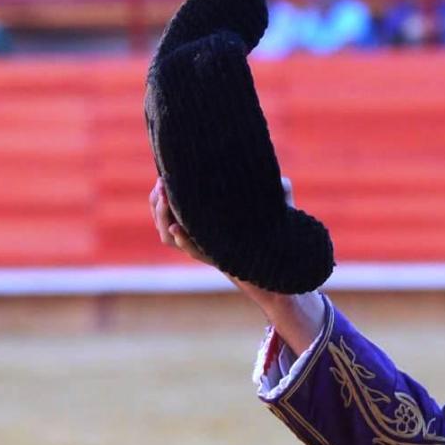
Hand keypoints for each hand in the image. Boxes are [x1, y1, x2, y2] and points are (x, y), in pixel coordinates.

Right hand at [151, 176, 324, 350]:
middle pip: (162, 221)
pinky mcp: (217, 258)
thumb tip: (281, 176)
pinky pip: (192, 251)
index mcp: (206, 224)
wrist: (288, 269)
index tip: (161, 177)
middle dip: (156, 203)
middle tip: (161, 184)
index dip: (160, 196)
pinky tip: (176, 227)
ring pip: (170, 236)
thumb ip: (280, 190)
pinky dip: (182, 240)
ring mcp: (206, 249)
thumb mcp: (278, 209)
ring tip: (165, 199)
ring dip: (163, 217)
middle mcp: (201, 237)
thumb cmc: (281, 235)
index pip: (170, 210)